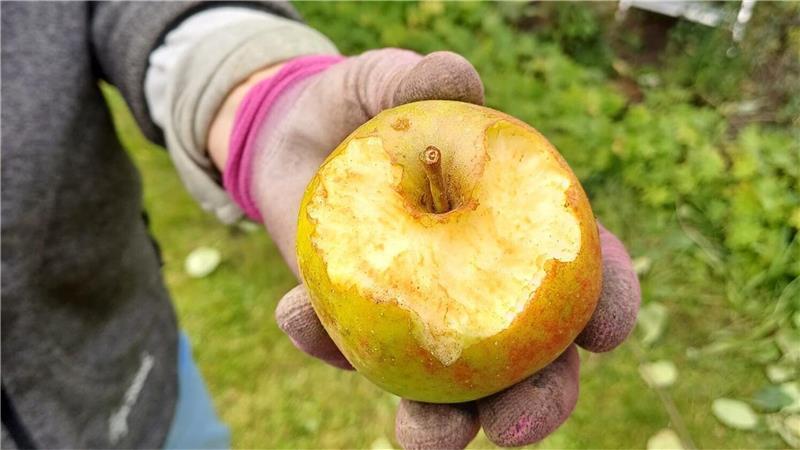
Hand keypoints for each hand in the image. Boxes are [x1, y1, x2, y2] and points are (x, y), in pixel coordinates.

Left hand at [214, 48, 639, 447]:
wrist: (295, 140)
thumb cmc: (366, 110)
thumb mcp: (387, 84)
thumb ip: (417, 79)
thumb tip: (455, 75)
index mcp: (514, 229)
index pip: (583, 271)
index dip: (608, 302)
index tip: (605, 330)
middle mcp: (479, 285)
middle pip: (533, 360)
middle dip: (538, 401)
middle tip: (516, 427)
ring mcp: (421, 317)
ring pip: (450, 392)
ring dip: (441, 425)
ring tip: (427, 436)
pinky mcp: (359, 327)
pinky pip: (350, 353)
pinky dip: (327, 346)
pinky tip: (297, 316)